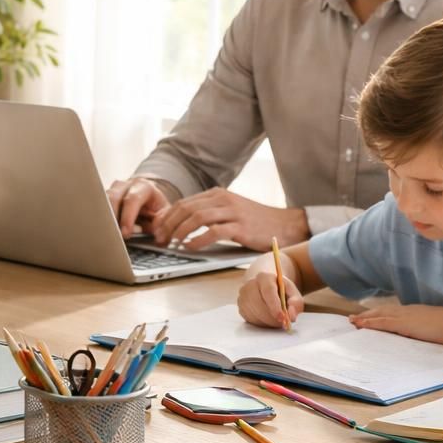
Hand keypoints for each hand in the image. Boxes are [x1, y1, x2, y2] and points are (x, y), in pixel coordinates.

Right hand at [107, 177, 172, 238]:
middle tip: (115, 235)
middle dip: (113, 218)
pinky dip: (101, 218)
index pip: (133, 199)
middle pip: (113, 197)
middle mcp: (127, 185)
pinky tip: (105, 229)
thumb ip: (162, 220)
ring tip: (109, 233)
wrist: (149, 202)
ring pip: (103, 201)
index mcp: (144, 186)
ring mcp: (113, 190)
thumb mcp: (165, 213)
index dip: (128, 217)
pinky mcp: (105, 197)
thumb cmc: (156, 209)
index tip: (125, 233)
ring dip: (105, 218)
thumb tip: (156, 231)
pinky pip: (99, 207)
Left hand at [150, 187, 308, 249]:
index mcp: (217, 194)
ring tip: (172, 244)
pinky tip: (190, 247)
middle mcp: (223, 199)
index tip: (156, 230)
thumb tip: (180, 225)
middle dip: (168, 225)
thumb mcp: (228, 211)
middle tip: (160, 239)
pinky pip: (214, 232)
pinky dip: (198, 240)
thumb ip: (208, 214)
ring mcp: (232, 212)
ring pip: (197, 218)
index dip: (167, 217)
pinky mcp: (241, 227)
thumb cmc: (255, 222)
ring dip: (180, 231)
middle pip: (186, 209)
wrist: (285, 225)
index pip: (184, 203)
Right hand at [238, 273, 303, 328]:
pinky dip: (261, 323)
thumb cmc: (280, 290)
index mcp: (264, 277)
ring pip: (254, 314)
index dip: (275, 306)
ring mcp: (242, 295)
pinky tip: (267, 319)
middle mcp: (250, 284)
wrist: (265, 285)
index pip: (268, 291)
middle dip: (272, 317)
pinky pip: (250, 319)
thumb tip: (291, 316)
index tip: (282, 318)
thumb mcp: (293, 293)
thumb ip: (296, 303)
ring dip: (267, 322)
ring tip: (276, 320)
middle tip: (283, 323)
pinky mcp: (240, 306)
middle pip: (259, 304)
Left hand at [349, 304, 442, 345]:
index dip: (380, 313)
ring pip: (379, 315)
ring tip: (352, 321)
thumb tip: (425, 332)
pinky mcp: (403, 324)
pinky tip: (361, 325)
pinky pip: (382, 323)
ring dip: (365, 318)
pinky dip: (370, 323)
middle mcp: (407, 311)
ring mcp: (404, 316)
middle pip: (382, 311)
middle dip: (367, 315)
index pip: (393, 311)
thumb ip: (427, 326)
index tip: (370, 316)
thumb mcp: (437, 325)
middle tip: (353, 318)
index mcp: (415, 311)